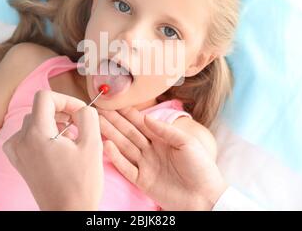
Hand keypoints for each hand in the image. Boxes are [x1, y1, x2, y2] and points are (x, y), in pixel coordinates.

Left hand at [3, 90, 102, 210]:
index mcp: (37, 134)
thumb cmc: (81, 183)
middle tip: (79, 126)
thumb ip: (88, 116)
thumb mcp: (93, 144)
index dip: (65, 99)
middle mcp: (21, 141)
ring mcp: (17, 152)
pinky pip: (26, 137)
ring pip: (34, 122)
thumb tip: (81, 109)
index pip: (45, 97)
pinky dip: (42, 136)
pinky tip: (56, 148)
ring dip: (53, 124)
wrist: (68, 212)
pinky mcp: (19, 162)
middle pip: (40, 109)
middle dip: (62, 113)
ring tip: (70, 139)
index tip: (78, 112)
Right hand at [97, 107, 226, 210]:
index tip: (113, 103)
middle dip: (114, 121)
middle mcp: (151, 150)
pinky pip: (126, 167)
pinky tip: (106, 145)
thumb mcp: (187, 143)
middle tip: (97, 111)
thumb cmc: (201, 168)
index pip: (140, 123)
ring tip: (96, 124)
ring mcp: (145, 165)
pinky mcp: (142, 181)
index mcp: (163, 139)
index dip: (127, 113)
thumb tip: (146, 116)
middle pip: (128, 133)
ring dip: (110, 135)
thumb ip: (166, 130)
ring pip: (124, 147)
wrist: (205, 198)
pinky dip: (115, 157)